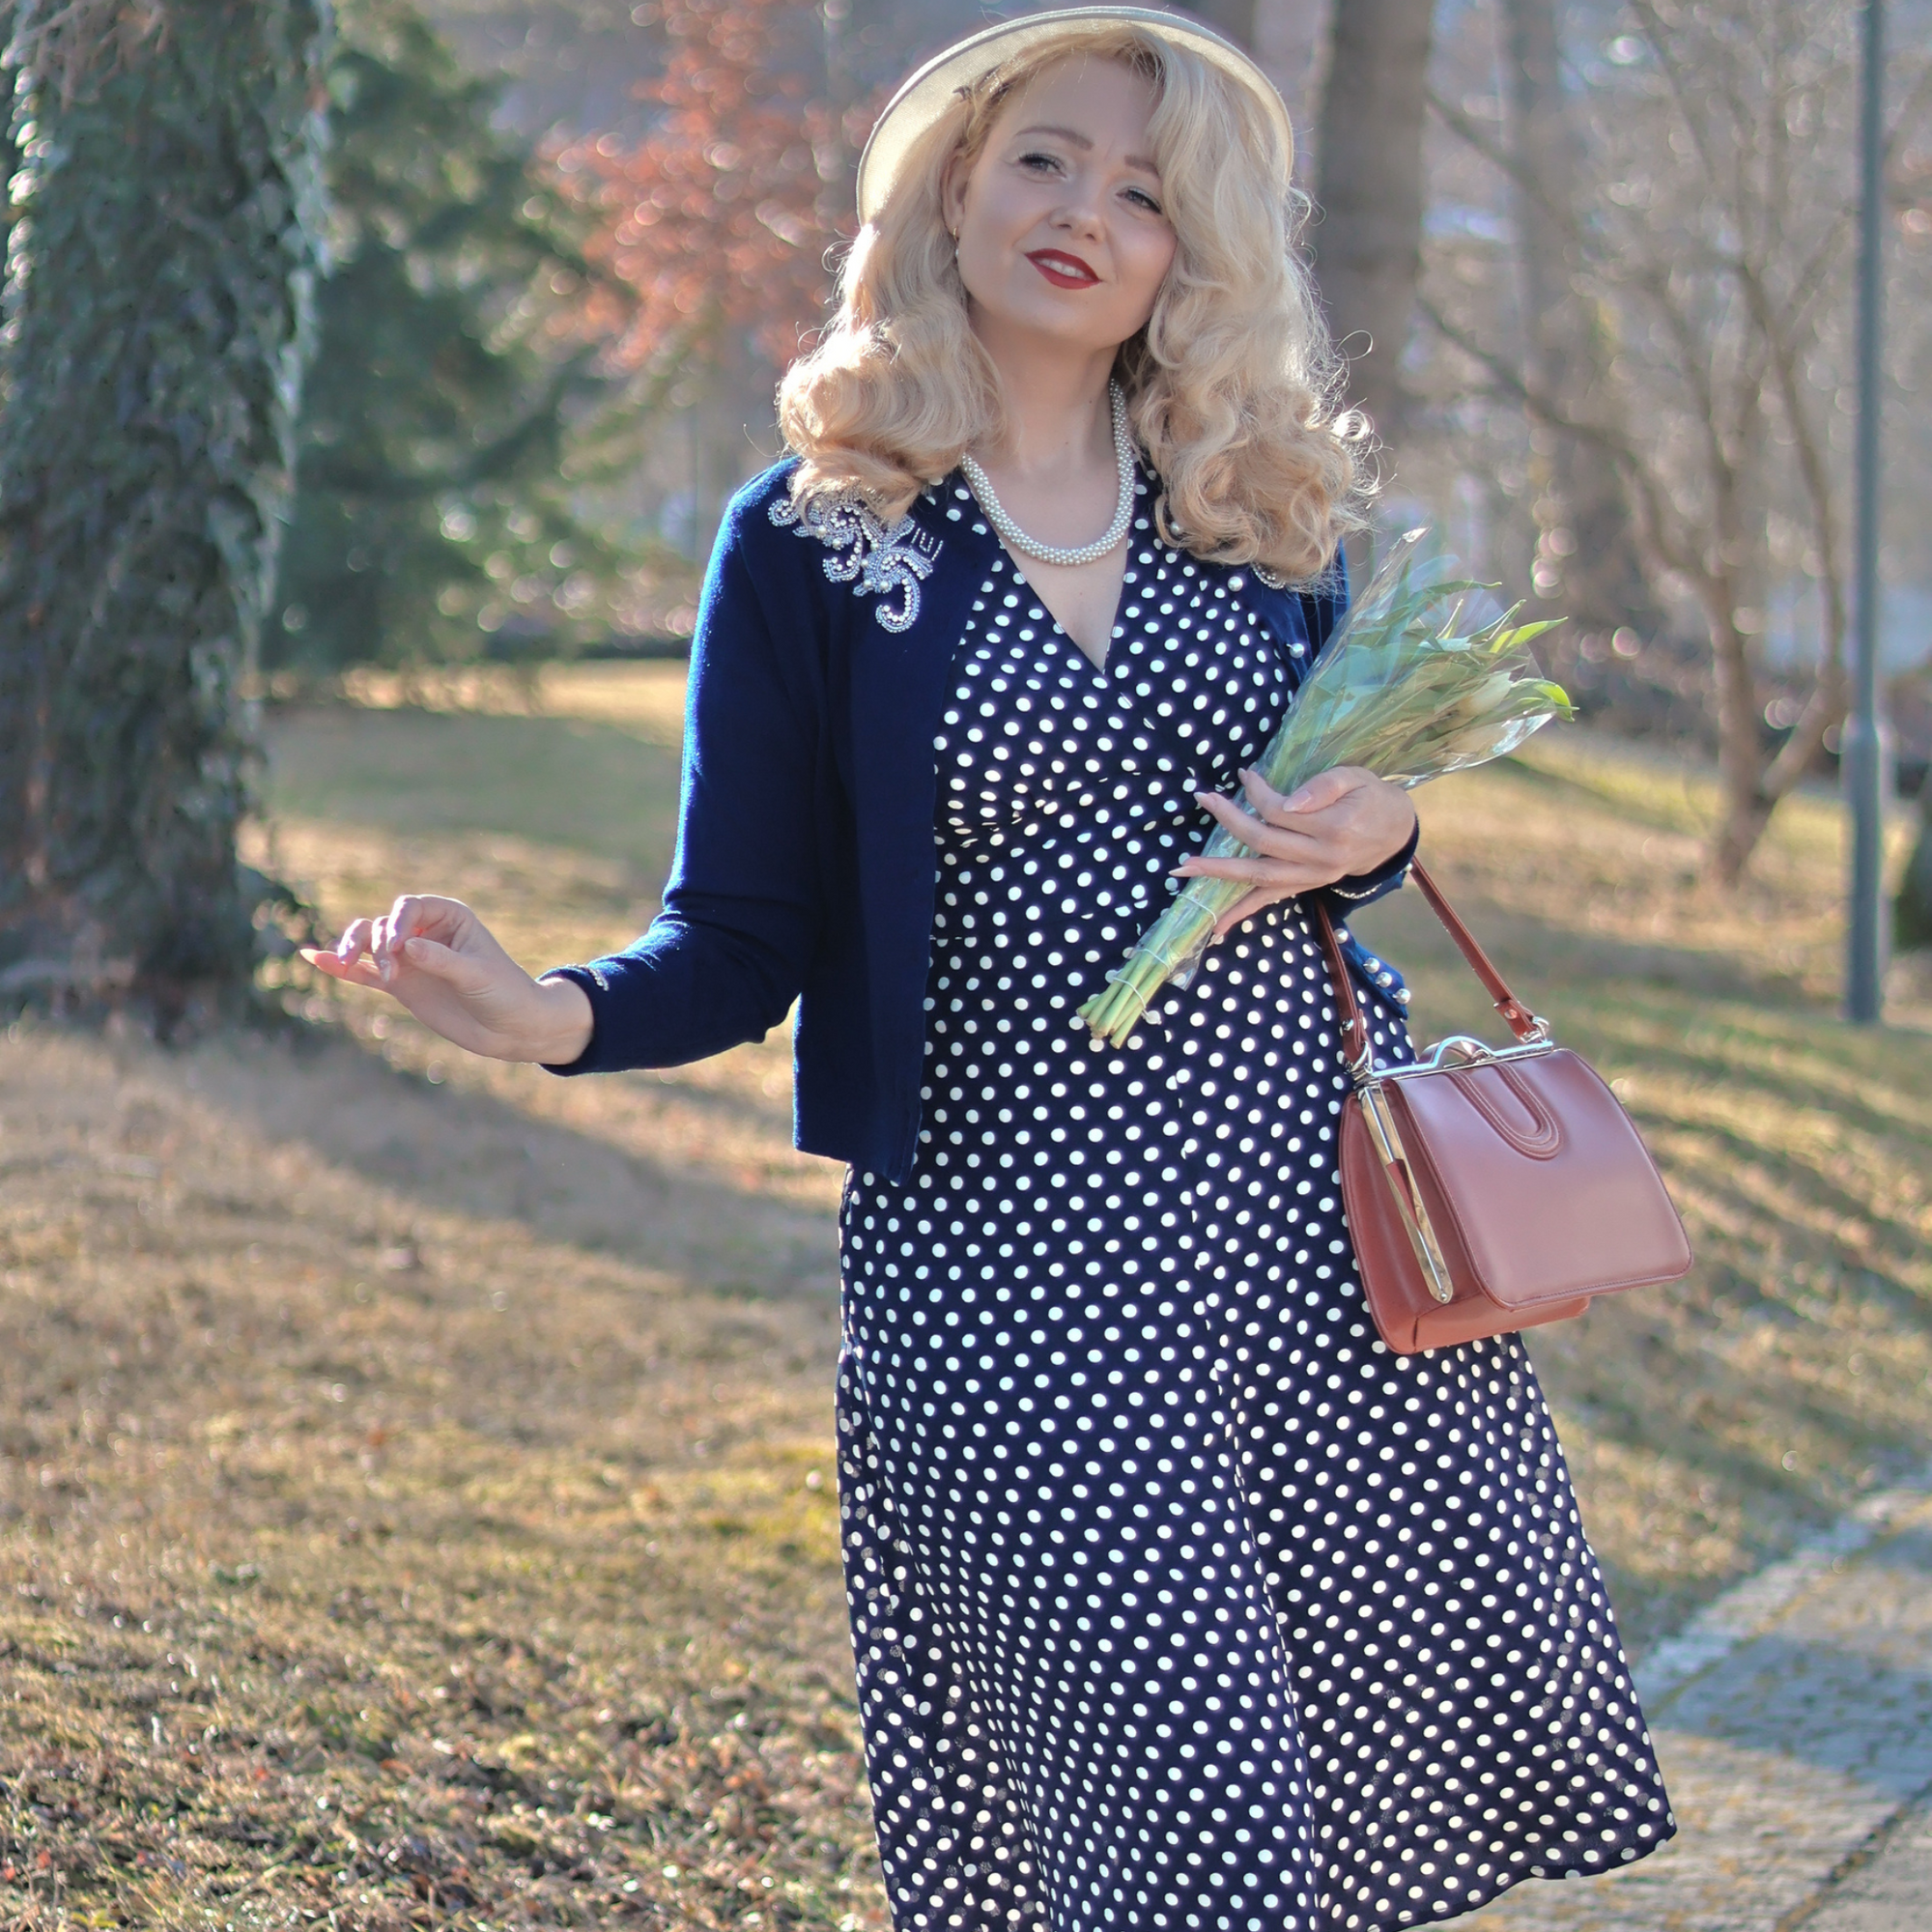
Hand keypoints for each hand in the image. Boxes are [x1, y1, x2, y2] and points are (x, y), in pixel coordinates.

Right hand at [300, 895, 593, 1064]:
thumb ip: (441, 960)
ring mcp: (410, 958)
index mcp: (449, 917)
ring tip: (345, 964)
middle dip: (374, 941)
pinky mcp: (400, 984)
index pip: (410, 908)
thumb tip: (405, 947)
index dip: (398, 924)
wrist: (512, 1027)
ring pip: (369, 943)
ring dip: (352, 949)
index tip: (399, 951)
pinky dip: (342, 967)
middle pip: (383, 923)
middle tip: (386, 971)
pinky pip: (365, 973)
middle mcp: (425, 933)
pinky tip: (315, 958)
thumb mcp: (477, 975)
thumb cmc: (504, 993)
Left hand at [1171, 765, 1417, 939]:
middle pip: (1264, 842)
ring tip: (1184, 870)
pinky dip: (1241, 912)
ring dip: (1220, 872)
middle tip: (1203, 800)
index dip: (1258, 792)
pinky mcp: (1306, 886)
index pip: (1281, 811)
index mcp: (1335, 828)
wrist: (1394, 834)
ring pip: (1259, 876)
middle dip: (1229, 821)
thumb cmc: (1372, 799)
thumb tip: (1286, 802)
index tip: (1244, 775)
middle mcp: (1322, 859)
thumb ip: (1323, 786)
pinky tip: (1216, 925)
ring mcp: (1312, 877)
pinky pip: (1269, 901)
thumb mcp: (1356, 779)